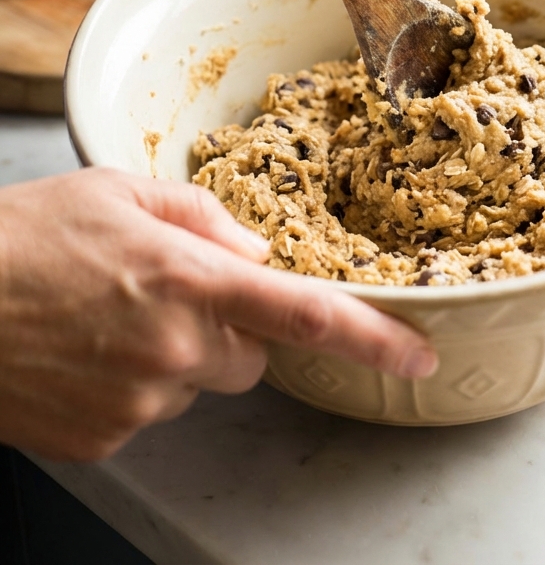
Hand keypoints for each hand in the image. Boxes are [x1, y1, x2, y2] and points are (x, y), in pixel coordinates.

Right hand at [0, 168, 436, 460]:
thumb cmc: (25, 237)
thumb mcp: (120, 191)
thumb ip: (205, 215)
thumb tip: (256, 250)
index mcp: (187, 276)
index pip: (303, 314)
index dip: (372, 337)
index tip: (419, 353)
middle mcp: (172, 348)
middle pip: (252, 356)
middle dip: (234, 329)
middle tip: (171, 295)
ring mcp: (138, 402)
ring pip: (199, 385)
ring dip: (178, 357)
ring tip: (110, 319)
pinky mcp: (104, 439)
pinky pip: (149, 413)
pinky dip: (133, 386)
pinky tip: (87, 351)